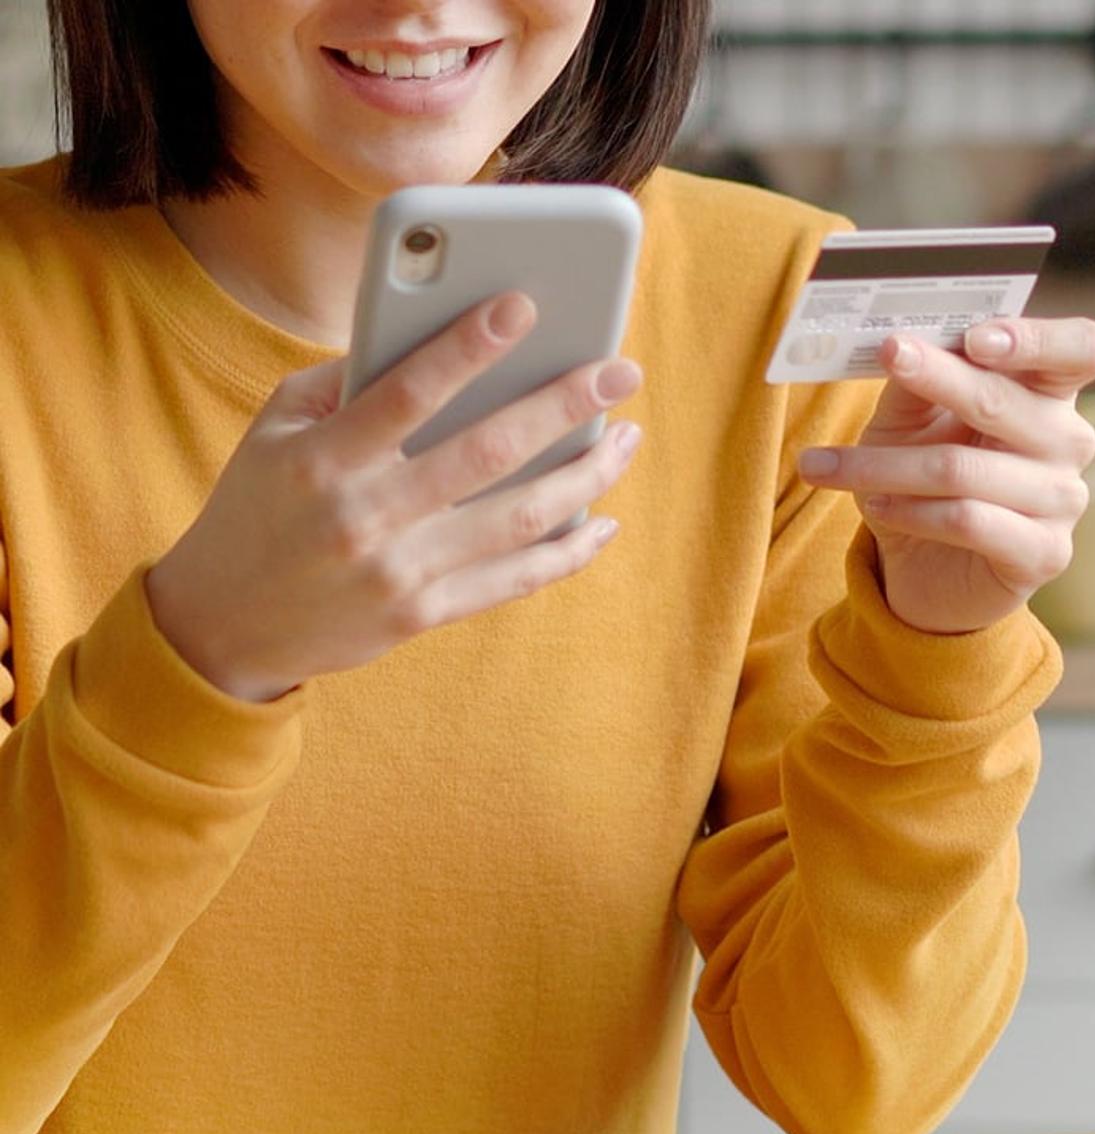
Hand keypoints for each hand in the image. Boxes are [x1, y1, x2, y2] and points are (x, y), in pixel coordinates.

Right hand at [146, 292, 642, 700]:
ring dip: (584, 477)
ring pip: (516, 519)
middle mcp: (366, 517)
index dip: (469, 346)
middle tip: (621, 371)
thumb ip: (344, 384)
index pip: (407, 392)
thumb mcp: (274, 431)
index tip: (526, 305)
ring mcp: (399, 572)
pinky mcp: (422, 614)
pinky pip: (511, 581)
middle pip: (485, 453)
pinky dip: (565, 553)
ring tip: (627, 440)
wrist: (224, 625)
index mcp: (323, 460)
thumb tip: (435, 341)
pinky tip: (602, 523)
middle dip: (563, 406)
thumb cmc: (255, 509)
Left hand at [797, 318, 1094, 633]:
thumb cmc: (919, 482)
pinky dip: (910, 512)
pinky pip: (968, 521)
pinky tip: (874, 507)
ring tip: (823, 466)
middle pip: (1002, 401)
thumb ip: (915, 383)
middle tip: (888, 354)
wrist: (923, 569)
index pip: (1081, 349)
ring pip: (962, 469)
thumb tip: (902, 344)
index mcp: (1047, 395)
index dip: (1036, 339)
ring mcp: (1061, 500)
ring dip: (883, 465)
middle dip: (935, 377)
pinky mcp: (1041, 553)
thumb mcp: (906, 425)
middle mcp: (1068, 442)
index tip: (975, 336)